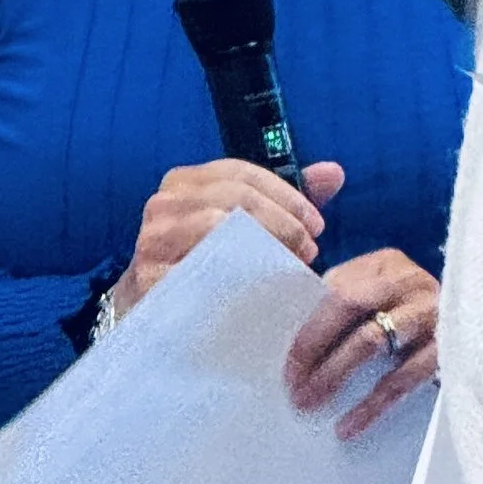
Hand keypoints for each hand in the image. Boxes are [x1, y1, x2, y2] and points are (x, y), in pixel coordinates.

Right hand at [113, 157, 347, 317]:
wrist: (153, 311)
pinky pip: (200, 270)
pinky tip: (262, 290)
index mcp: (185, 183)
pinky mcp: (149, 278)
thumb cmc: (207, 263)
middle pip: (234, 197)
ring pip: (217, 225)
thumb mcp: (245, 226)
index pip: (242, 173)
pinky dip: (237, 276)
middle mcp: (164, 205)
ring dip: (264, 245)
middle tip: (309, 250)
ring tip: (290, 268)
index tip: (317, 224)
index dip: (287, 195)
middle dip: (282, 222)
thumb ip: (286, 200)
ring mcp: (152, 241)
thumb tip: (333, 172)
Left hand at [286, 247, 440, 438]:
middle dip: (315, 350)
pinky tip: (350, 426)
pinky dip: (373, 405)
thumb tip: (301, 346)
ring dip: (336, 375)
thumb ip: (347, 306)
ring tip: (312, 404)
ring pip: (372, 341)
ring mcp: (432, 313)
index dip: (308, 329)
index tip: (287, 366)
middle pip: (351, 306)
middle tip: (294, 388)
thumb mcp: (381, 297)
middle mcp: (411, 281)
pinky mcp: (449, 348)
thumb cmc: (412, 317)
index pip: (337, 290)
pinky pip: (403, 379)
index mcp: (388, 265)